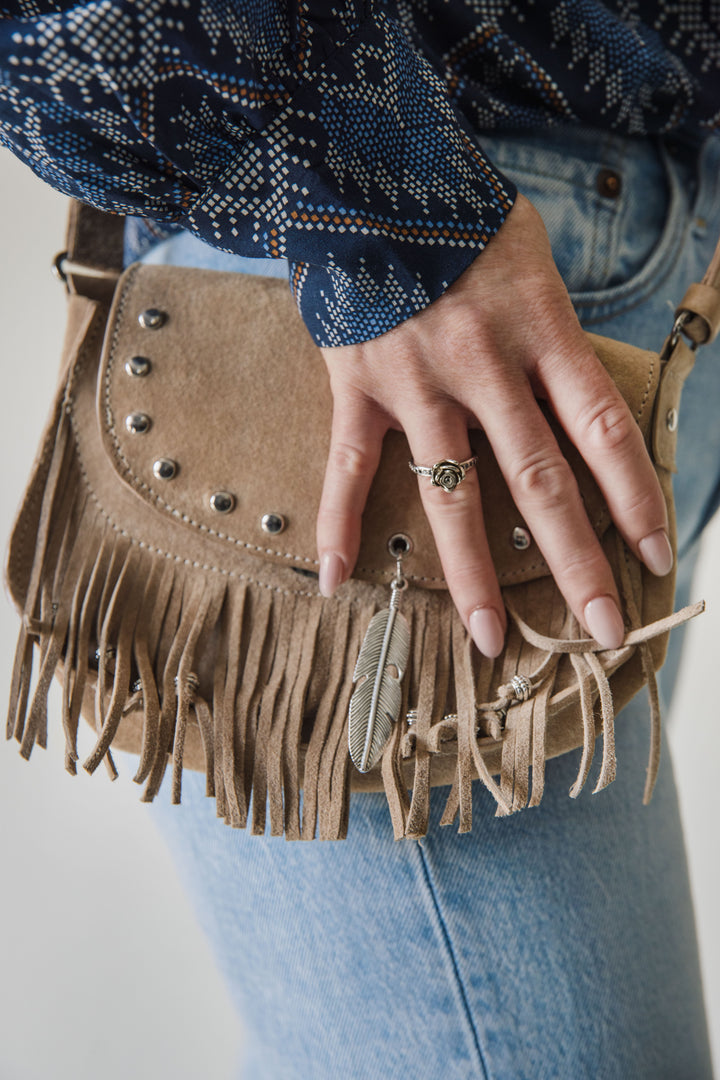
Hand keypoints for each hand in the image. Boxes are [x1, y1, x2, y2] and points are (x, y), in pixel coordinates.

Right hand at [316, 193, 672, 654]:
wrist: (371, 167)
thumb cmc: (464, 216)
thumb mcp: (534, 261)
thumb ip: (551, 338)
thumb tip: (572, 409)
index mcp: (541, 329)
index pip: (602, 429)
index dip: (636, 496)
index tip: (655, 554)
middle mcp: (484, 364)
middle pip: (539, 479)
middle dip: (575, 561)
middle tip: (602, 627)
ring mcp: (415, 380)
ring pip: (450, 492)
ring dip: (473, 573)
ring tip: (490, 638)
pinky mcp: (356, 384)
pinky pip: (346, 467)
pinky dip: (339, 525)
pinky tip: (336, 582)